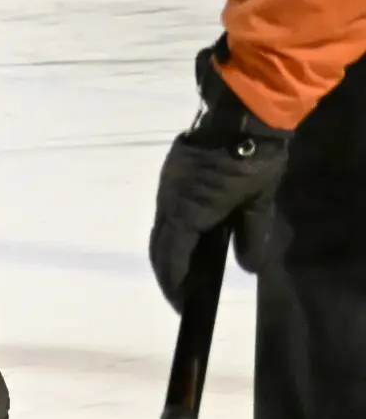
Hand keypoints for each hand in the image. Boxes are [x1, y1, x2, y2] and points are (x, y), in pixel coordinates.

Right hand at [151, 49, 290, 306]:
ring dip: (168, 252)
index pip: (172, 258)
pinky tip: (189, 237)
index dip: (175, 286)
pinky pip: (165, 211)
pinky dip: (172, 232)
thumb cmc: (253, 159)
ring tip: (185, 270)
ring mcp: (166, 187)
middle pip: (158, 246)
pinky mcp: (171, 175)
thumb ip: (253, 236)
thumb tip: (247, 267)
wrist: (240, 112)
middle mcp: (168, 202)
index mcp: (187, 212)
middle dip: (167, 274)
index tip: (184, 306)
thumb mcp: (260, 201)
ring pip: (161, 228)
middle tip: (182, 295)